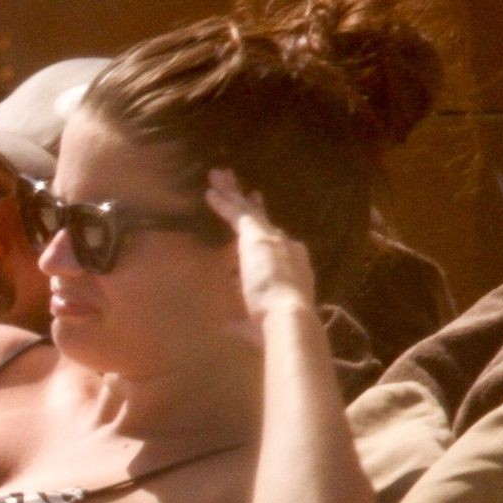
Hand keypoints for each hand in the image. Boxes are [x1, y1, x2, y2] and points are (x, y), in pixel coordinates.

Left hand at [206, 169, 315, 335]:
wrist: (289, 315)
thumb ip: (243, 323)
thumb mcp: (256, 322)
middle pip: (265, 221)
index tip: (261, 222)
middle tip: (246, 189)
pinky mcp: (256, 237)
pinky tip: (210, 191)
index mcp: (293, 267)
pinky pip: (237, 214)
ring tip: (218, 176)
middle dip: (252, 204)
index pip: (276, 243)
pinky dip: (223, 202)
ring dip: (232, 193)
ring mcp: (272, 240)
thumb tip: (230, 327)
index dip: (268, 232)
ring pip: (249, 211)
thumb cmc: (276, 323)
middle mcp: (286, 247)